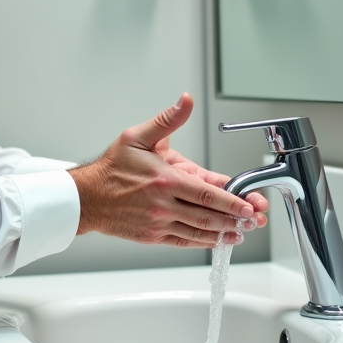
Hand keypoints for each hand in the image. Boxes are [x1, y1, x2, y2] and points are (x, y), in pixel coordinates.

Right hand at [68, 93, 265, 247]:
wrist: (87, 197)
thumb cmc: (112, 168)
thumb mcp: (138, 137)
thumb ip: (167, 120)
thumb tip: (185, 100)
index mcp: (165, 180)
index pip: (207, 193)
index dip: (232, 201)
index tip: (249, 205)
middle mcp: (164, 205)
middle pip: (209, 215)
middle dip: (236, 219)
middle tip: (255, 220)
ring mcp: (159, 223)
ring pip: (199, 231)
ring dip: (224, 233)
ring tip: (243, 231)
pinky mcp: (153, 236)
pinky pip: (184, 241)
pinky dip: (204, 242)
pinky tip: (219, 239)